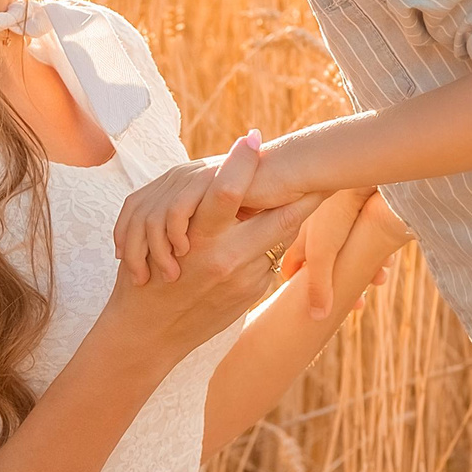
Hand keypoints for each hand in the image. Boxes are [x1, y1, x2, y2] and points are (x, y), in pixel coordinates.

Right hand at [102, 135, 323, 364]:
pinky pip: (270, 258)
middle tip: (324, 171)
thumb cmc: (146, 275)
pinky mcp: (253, 293)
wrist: (148, 333)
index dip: (243, 163)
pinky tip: (264, 236)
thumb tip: (224, 179)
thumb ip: (193, 212)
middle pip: (280, 218)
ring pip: (282, 237)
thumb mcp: (157, 238)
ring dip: (292, 214)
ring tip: (311, 191)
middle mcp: (225, 259)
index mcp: (197, 239)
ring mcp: (244, 279)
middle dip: (305, 193)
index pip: (226, 192)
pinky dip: (268, 242)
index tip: (255, 138)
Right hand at [279, 188, 412, 319]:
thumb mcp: (322, 253)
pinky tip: (389, 258)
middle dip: (340, 282)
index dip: (298, 286)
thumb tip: (317, 319)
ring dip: (363, 268)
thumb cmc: (337, 210)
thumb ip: (317, 285)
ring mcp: (340, 216)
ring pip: (348, 250)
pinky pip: (368, 235)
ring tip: (379, 279)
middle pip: (325, 262)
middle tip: (357, 300)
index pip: (291, 266)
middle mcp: (318, 226)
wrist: (366, 171)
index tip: (306, 304)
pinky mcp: (362, 208)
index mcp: (302, 237)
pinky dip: (377, 250)